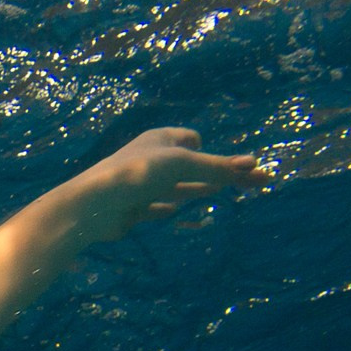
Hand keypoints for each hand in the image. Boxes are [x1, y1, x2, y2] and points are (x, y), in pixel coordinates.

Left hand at [56, 127, 267, 245]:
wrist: (93, 205)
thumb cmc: (138, 173)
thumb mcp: (183, 164)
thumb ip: (218, 168)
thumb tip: (257, 166)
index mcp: (159, 140)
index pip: (191, 139)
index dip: (208, 151)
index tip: (230, 166)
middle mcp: (149, 159)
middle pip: (189, 166)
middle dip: (212, 172)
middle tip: (243, 182)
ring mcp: (139, 185)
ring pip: (173, 186)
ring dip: (193, 188)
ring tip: (215, 191)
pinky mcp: (131, 209)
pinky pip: (153, 207)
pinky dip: (164, 207)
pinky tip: (171, 211)